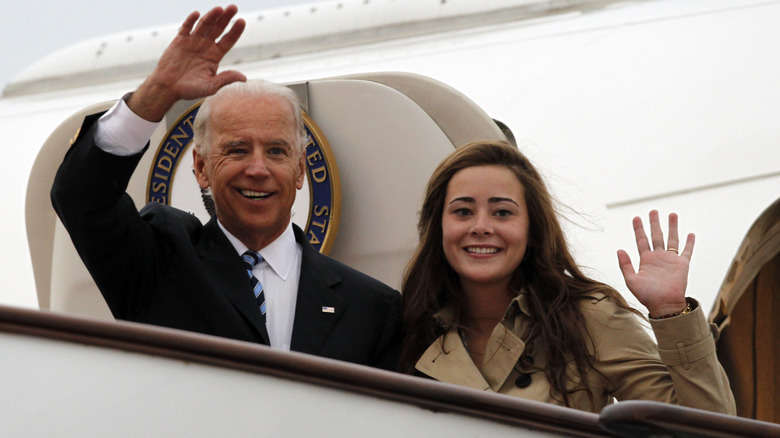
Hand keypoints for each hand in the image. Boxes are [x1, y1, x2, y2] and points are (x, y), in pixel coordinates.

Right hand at [128, 5, 246, 120]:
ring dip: (211, 16)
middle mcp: (206, 46)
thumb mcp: (210, 86)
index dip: (235, 31)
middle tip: (233, 7)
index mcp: (215, 55)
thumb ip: (225, 80)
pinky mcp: (179, 40)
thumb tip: (244, 78)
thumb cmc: (190, 89)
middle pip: (218, 28)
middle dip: (226, 18)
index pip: (228, 40)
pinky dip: (191, 21)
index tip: (242, 21)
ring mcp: (193, 41)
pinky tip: (197, 14)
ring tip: (219, 9)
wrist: (168, 88)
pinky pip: (186, 28)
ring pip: (204, 25)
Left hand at [616, 210, 693, 317]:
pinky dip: (689, 243)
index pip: (641, 240)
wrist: (664, 305)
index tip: (636, 217)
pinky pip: (686, 251)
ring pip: (672, 239)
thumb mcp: (631, 280)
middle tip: (654, 210)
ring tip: (672, 214)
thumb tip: (619, 249)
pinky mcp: (682, 265)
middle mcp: (658, 257)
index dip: (638, 229)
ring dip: (672, 227)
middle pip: (656, 236)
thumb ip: (625, 265)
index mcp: (645, 260)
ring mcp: (670, 260)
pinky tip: (690, 234)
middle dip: (655, 223)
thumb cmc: (647, 296)